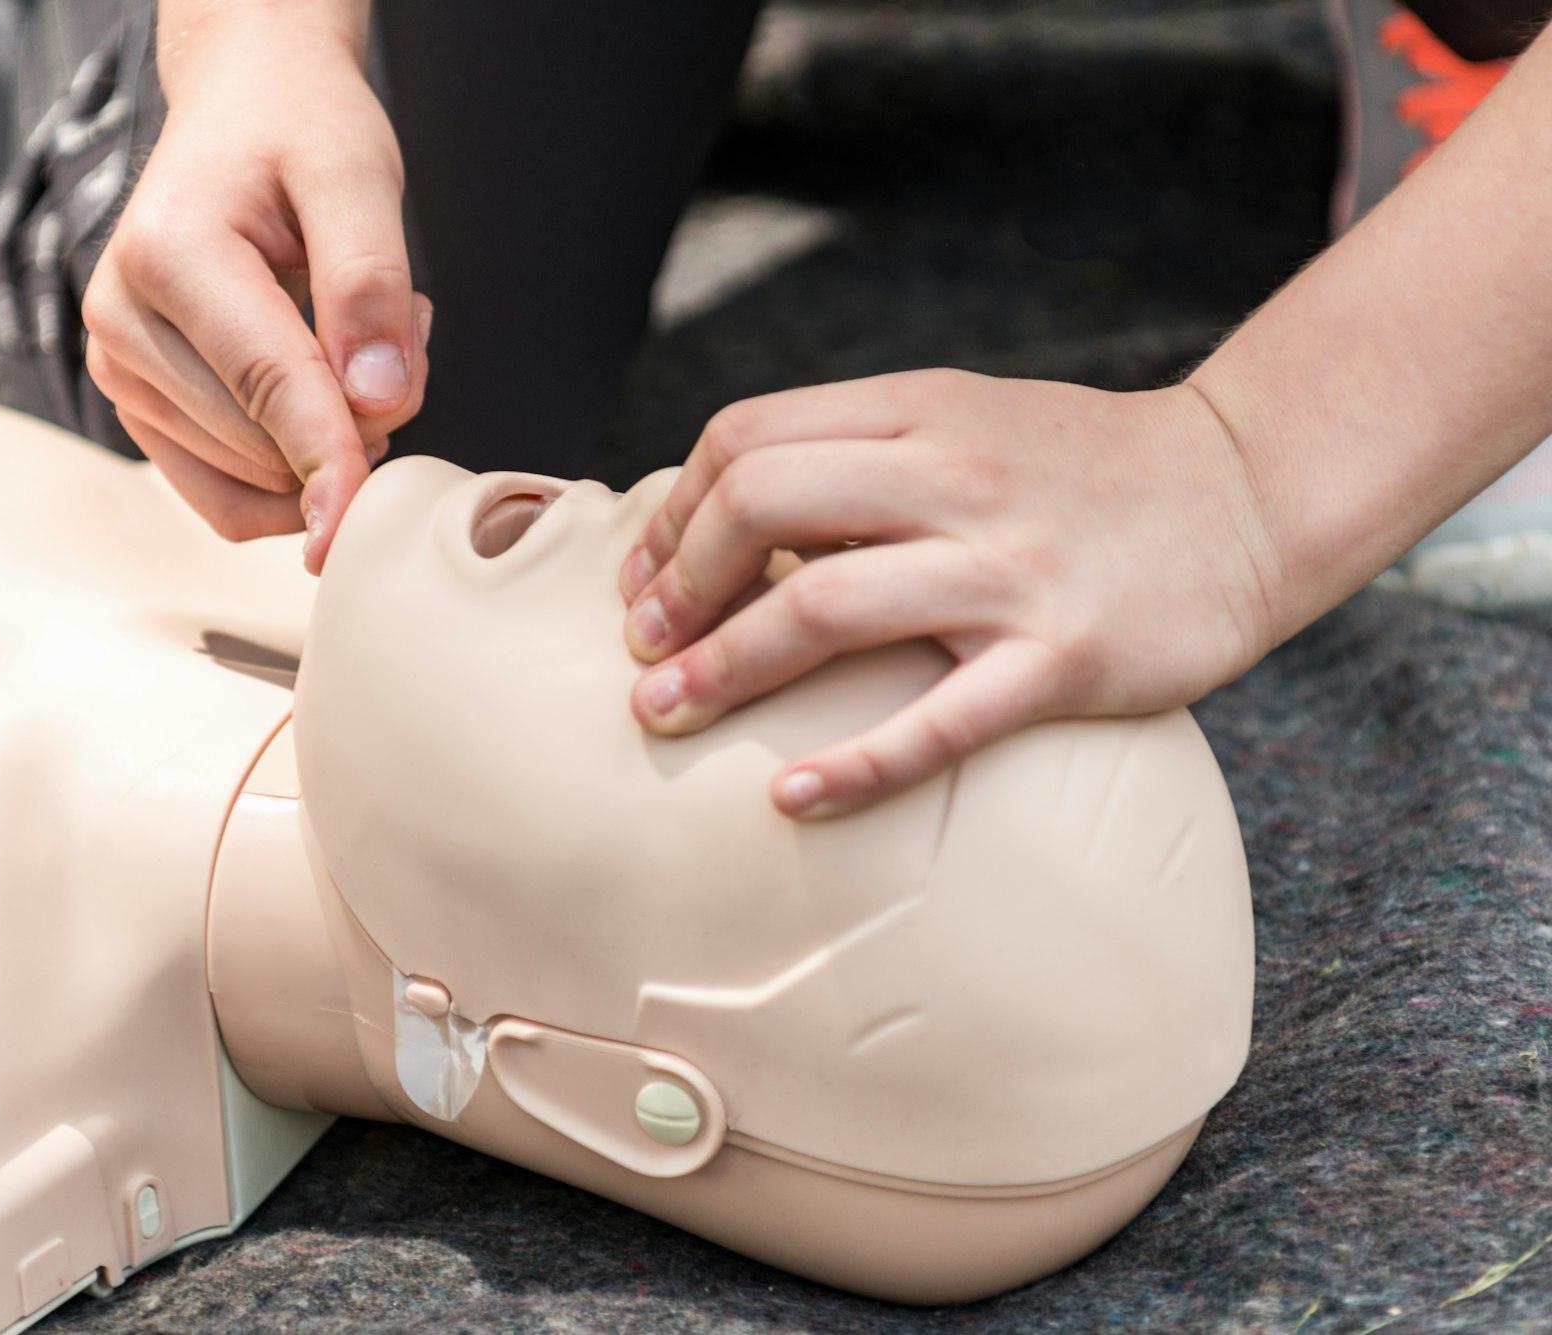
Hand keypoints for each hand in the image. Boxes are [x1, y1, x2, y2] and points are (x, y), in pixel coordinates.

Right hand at [82, 1, 430, 569]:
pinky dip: (291, 469)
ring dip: (327, 441)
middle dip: (355, 424)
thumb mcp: (356, 174)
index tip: (367, 516)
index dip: (328, 454)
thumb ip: (370, 284)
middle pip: (259, 442)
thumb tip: (378, 401)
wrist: (243, 109)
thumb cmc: (298, 132)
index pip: (266, 384)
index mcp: (167, 253)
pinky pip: (225, 496)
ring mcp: (121, 369)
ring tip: (359, 342)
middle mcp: (122, 319)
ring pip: (246, 482)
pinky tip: (327, 393)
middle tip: (406, 338)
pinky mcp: (140, 405)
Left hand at [618, 370, 1284, 817]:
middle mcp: (953, 476)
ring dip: (723, 670)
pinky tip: (790, 797)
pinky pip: (937, 722)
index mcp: (918, 409)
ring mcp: (1008, 568)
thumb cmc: (1076, 470)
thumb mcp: (963, 419)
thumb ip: (855, 454)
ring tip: (663, 715)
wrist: (1244, 493)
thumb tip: (719, 522)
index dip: (673, 514)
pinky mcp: (1064, 658)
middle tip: (643, 654)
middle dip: (675, 588)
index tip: (646, 582)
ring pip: (824, 608)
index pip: (745, 438)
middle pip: (761, 507)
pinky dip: (853, 766)